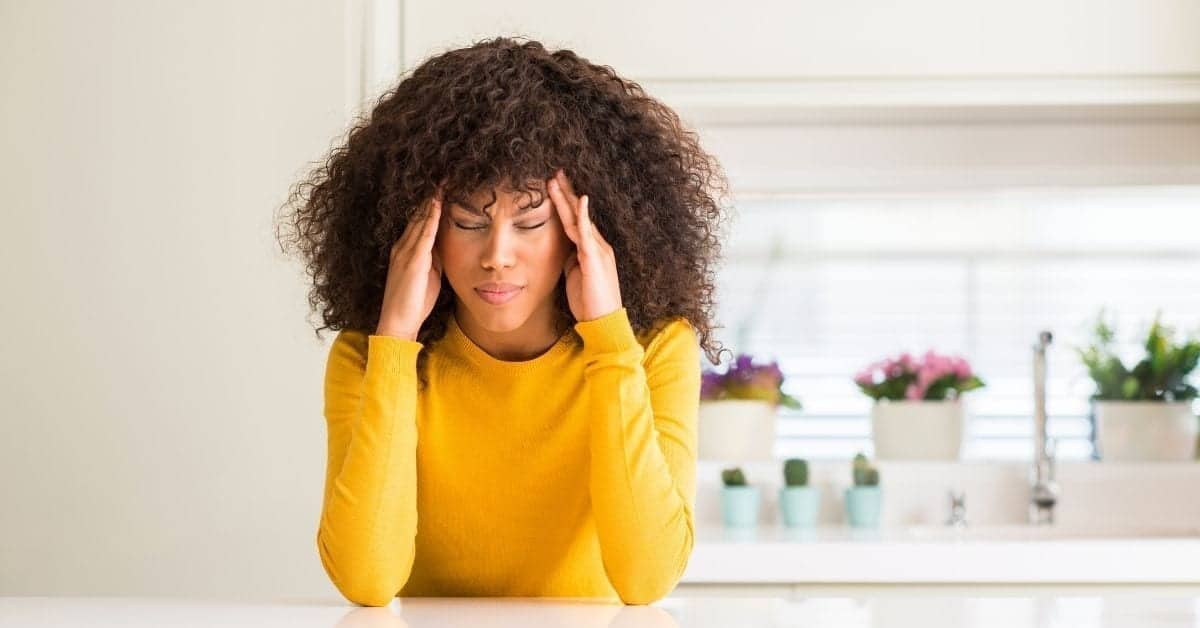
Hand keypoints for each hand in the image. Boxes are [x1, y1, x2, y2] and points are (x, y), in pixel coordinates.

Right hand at [375, 187, 443, 338]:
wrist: (398, 323)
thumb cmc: (414, 303)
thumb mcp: (429, 275)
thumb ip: (434, 259)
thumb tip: (445, 246)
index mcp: (405, 250)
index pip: (419, 220)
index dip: (430, 203)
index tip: (442, 186)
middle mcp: (402, 246)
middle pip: (418, 214)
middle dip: (431, 195)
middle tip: (443, 174)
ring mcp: (405, 252)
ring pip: (420, 219)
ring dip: (431, 200)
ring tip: (442, 180)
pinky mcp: (412, 261)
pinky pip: (423, 234)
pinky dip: (430, 217)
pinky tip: (437, 203)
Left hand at [547, 168, 622, 321]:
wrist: (603, 321)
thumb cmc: (589, 302)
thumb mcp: (575, 275)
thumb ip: (570, 259)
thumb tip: (560, 249)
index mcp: (592, 249)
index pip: (576, 220)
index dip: (565, 202)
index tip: (553, 186)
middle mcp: (598, 245)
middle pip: (579, 213)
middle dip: (566, 192)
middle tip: (555, 172)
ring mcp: (598, 250)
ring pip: (580, 218)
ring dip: (567, 198)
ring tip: (556, 180)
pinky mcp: (595, 259)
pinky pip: (588, 233)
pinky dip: (584, 216)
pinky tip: (581, 200)